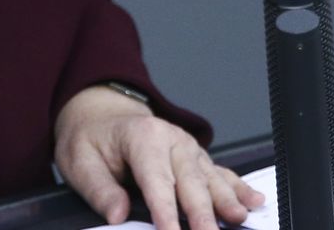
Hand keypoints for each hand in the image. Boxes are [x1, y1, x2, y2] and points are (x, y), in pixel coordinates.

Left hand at [54, 84, 264, 229]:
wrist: (101, 114)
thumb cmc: (91, 139)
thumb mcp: (80, 161)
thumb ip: (99, 189)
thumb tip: (117, 214)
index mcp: (143, 138)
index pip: (157, 181)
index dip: (165, 212)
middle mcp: (172, 140)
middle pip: (191, 182)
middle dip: (202, 213)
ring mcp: (188, 148)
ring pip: (211, 178)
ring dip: (226, 201)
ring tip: (238, 219)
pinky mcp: (196, 157)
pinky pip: (220, 172)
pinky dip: (238, 188)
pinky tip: (253, 201)